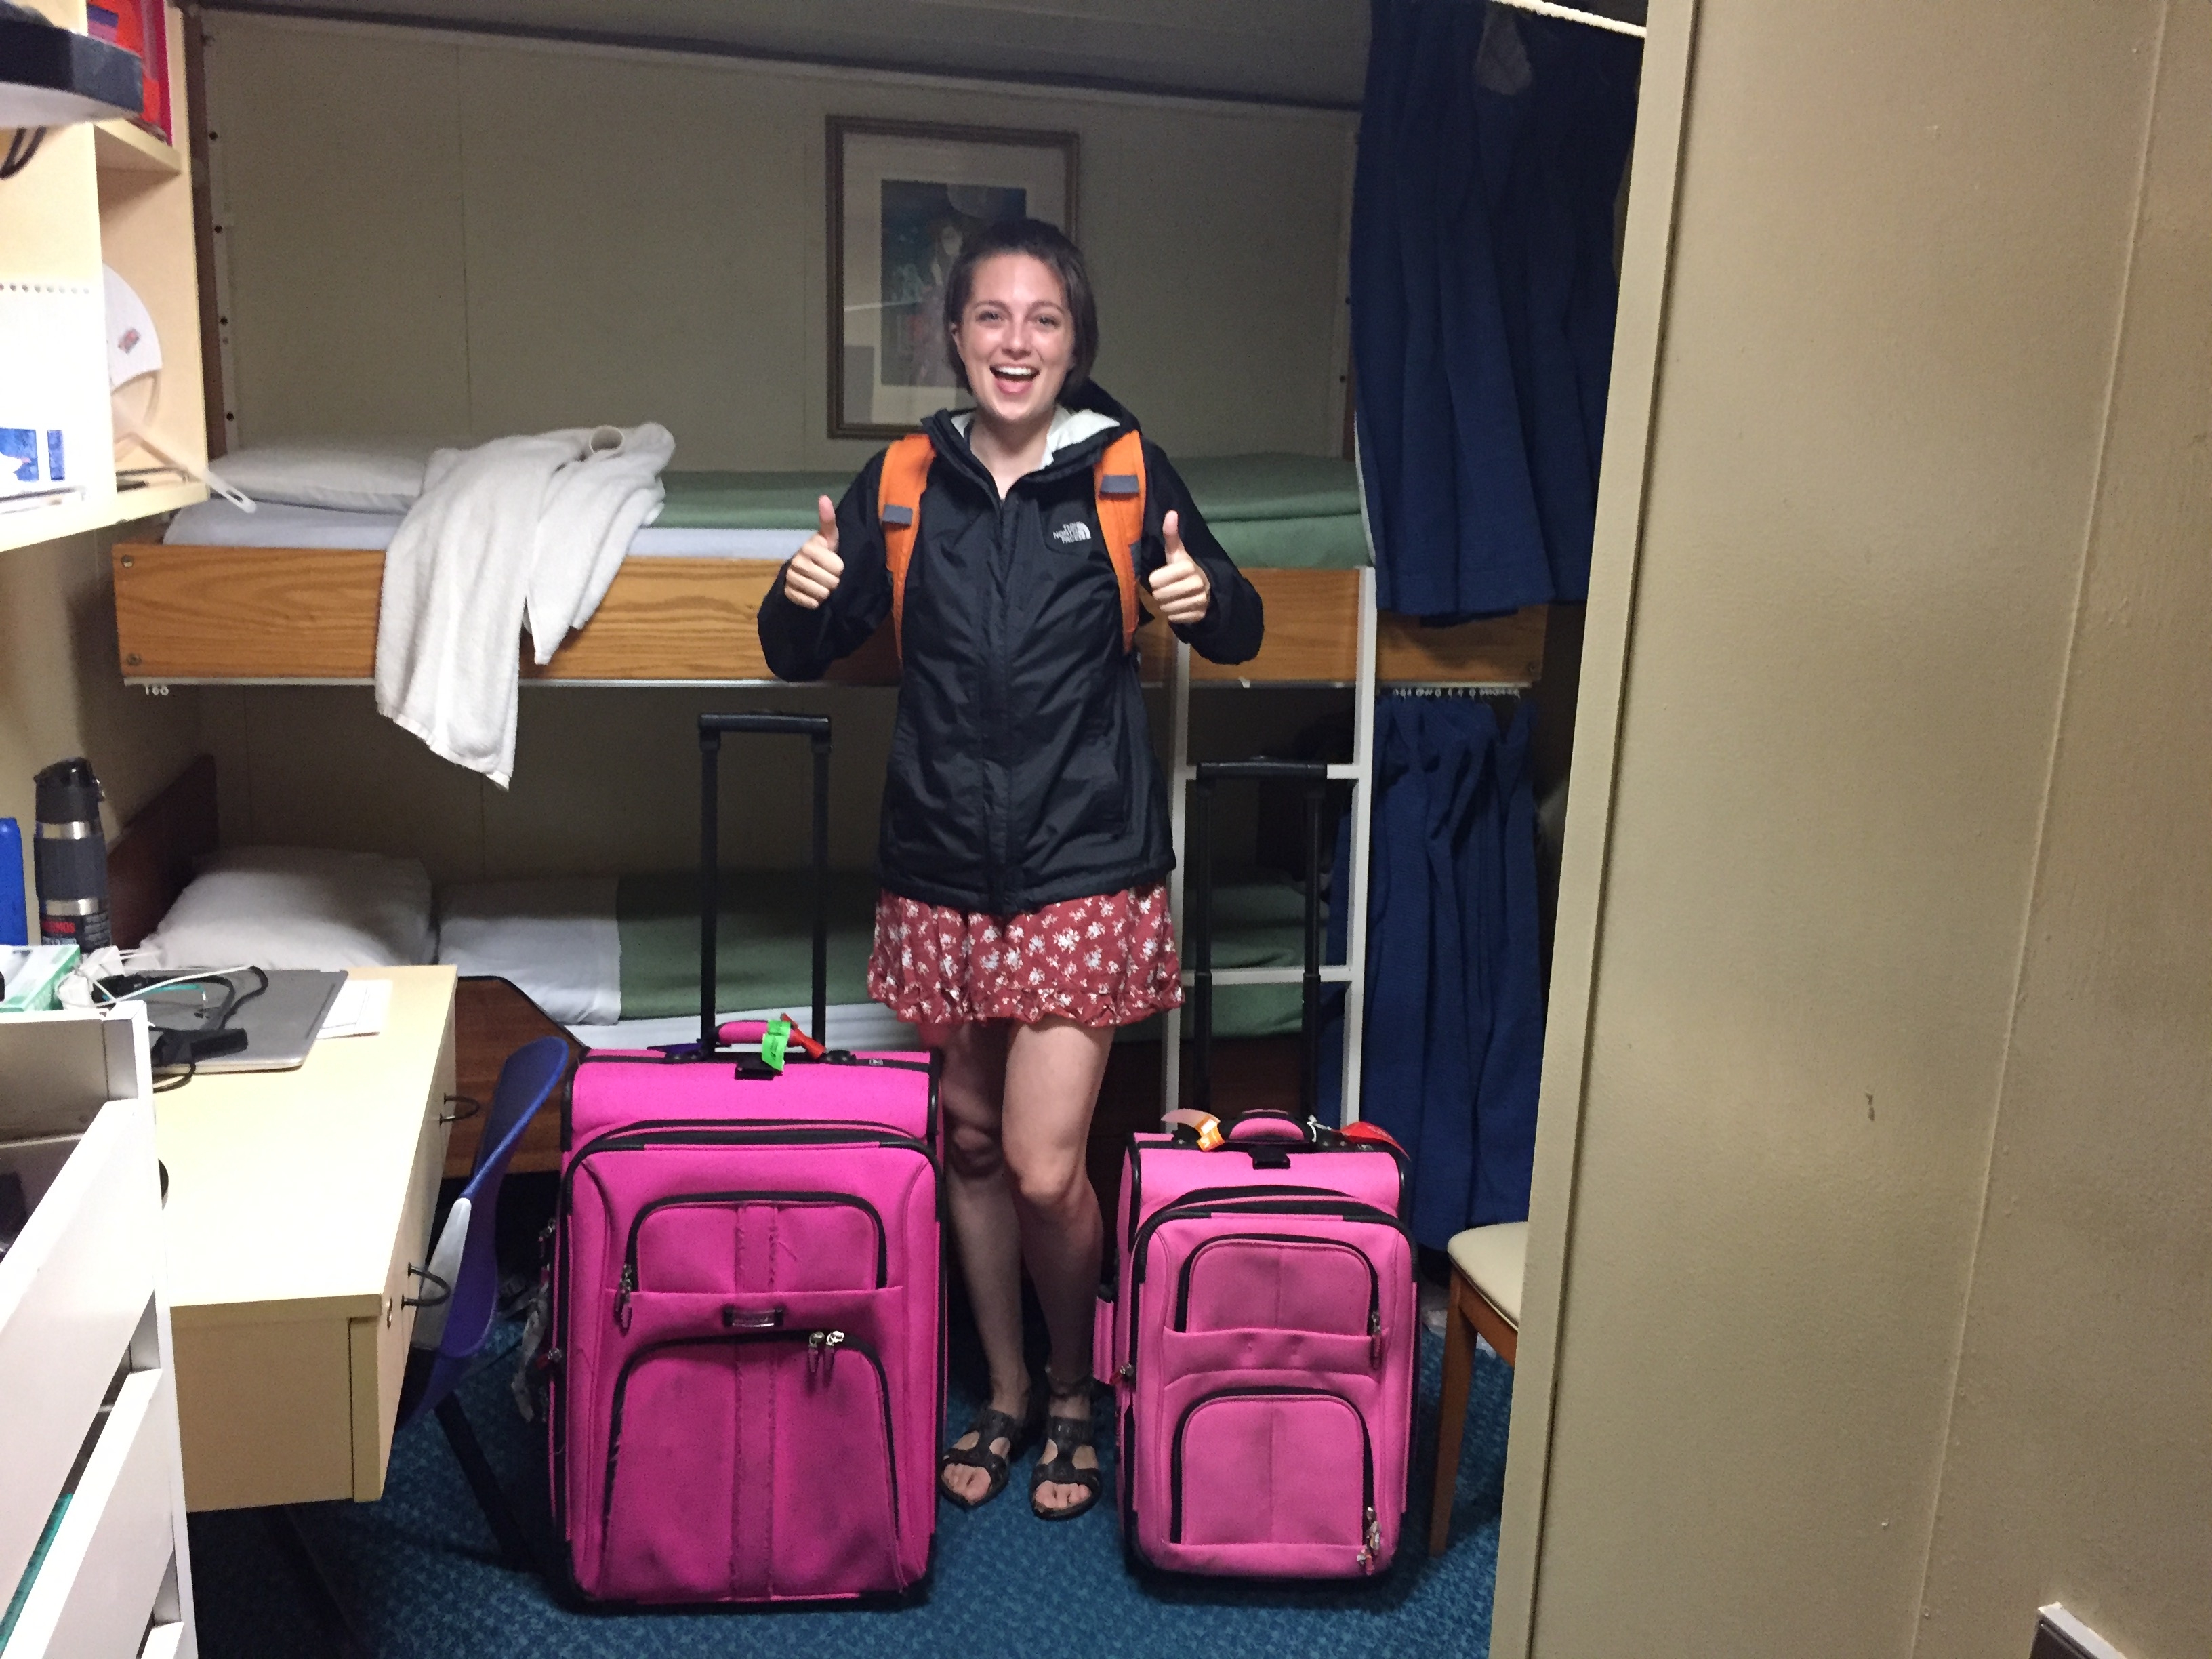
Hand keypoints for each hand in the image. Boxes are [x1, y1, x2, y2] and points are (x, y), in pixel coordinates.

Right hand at [783, 496, 843, 609]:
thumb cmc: (822, 553)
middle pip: (831, 582)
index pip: (838, 567)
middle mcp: (797, 560)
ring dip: (826, 593)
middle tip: (828, 576)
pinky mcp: (788, 593)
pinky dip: (815, 602)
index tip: (834, 563)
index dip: (839, 568)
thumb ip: (828, 521)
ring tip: (821, 584)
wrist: (802, 572)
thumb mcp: (829, 538)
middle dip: (833, 581)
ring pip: (822, 594)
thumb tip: (824, 497)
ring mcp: (791, 577)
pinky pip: (811, 603)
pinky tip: (813, 594)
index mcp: (809, 546)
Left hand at [1146, 510, 1211, 625]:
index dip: (1156, 580)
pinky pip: (1174, 618)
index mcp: (1188, 567)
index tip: (1162, 577)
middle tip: (1167, 588)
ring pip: (1166, 608)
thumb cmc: (1184, 569)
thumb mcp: (1177, 553)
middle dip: (1160, 593)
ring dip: (1166, 604)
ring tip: (1174, 597)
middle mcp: (1196, 584)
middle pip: (1159, 596)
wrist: (1206, 589)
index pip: (1155, 581)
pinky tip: (1180, 606)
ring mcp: (1199, 601)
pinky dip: (1174, 614)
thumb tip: (1171, 512)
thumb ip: (1171, 535)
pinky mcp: (1199, 615)